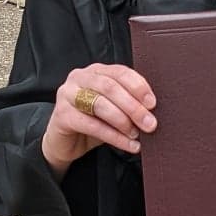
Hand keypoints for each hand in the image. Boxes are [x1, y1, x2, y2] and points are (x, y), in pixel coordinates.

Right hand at [42, 64, 156, 174]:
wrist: (64, 142)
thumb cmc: (92, 122)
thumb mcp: (112, 109)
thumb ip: (128, 103)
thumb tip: (152, 112)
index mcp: (95, 71)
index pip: (120, 72)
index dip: (138, 87)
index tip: (152, 104)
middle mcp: (79, 77)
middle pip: (110, 87)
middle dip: (133, 107)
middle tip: (150, 123)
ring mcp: (68, 95)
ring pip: (100, 104)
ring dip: (123, 121)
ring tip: (137, 134)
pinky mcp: (62, 115)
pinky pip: (92, 125)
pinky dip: (114, 136)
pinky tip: (128, 145)